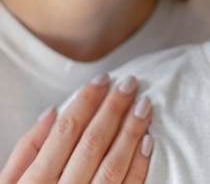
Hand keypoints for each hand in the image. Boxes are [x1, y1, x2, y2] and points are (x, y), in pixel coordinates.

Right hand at [0, 73, 152, 182]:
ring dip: (131, 132)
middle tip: (130, 83)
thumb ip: (25, 150)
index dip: (86, 101)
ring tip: (144, 105)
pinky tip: (148, 142)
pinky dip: (139, 166)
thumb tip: (52, 112)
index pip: (66, 131)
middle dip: (113, 108)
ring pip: (113, 165)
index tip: (102, 80)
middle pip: (92, 143)